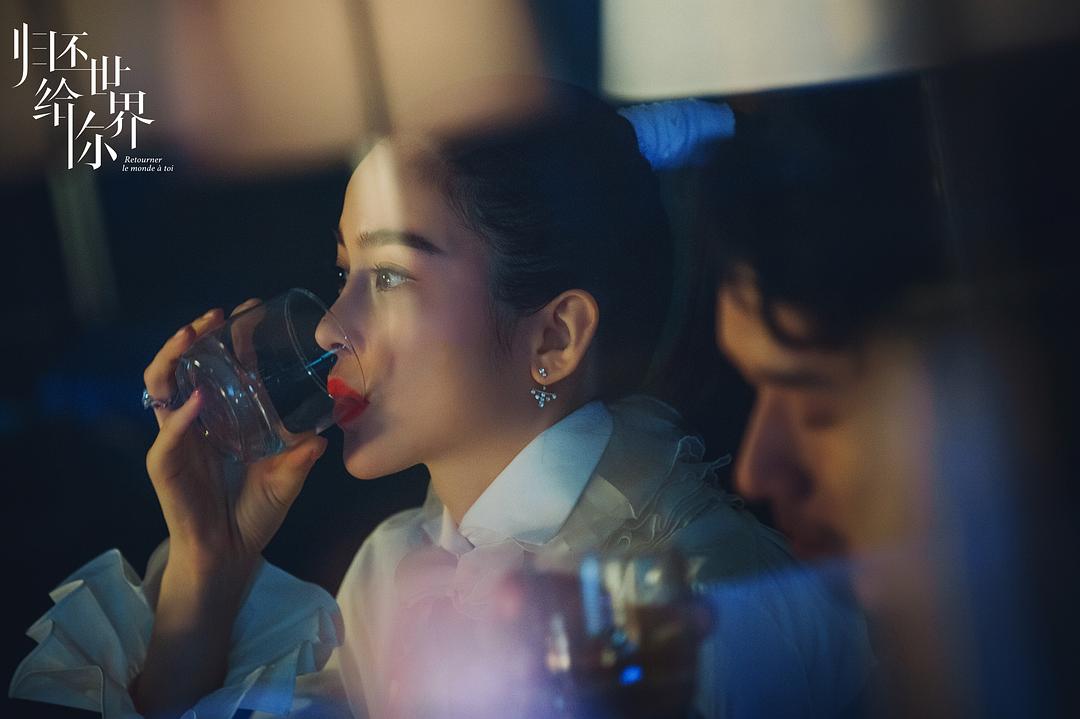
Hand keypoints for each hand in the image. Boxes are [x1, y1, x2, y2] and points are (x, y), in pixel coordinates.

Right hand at [142, 299, 327, 577]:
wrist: (231, 555)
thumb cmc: (256, 514)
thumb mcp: (288, 479)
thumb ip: (301, 458)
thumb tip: (324, 437)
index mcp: (224, 417)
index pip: (222, 365)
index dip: (231, 336)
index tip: (249, 309)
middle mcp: (197, 421)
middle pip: (185, 366)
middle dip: (196, 336)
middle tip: (216, 316)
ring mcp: (178, 440)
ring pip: (161, 388)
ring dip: (173, 358)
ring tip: (193, 337)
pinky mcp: (166, 465)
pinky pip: (167, 434)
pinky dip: (181, 415)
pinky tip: (197, 399)